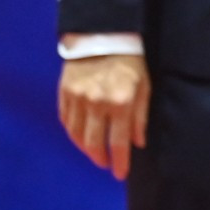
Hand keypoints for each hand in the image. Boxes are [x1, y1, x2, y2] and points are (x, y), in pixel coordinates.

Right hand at [59, 53, 150, 179]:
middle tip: (106, 164)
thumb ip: (140, 116)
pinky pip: (66, 121)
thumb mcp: (144, 86)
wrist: (104, 35)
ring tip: (94, 152)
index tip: (120, 174)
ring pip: (77, 135)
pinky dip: (73, 133)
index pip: (119, 142)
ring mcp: (78, 99)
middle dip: (100, 158)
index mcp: (121, 102)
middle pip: (94, 143)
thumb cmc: (131, 61)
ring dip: (85, 148)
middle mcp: (97, 103)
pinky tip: (80, 136)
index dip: (120, 161)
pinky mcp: (64, 93)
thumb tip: (138, 143)